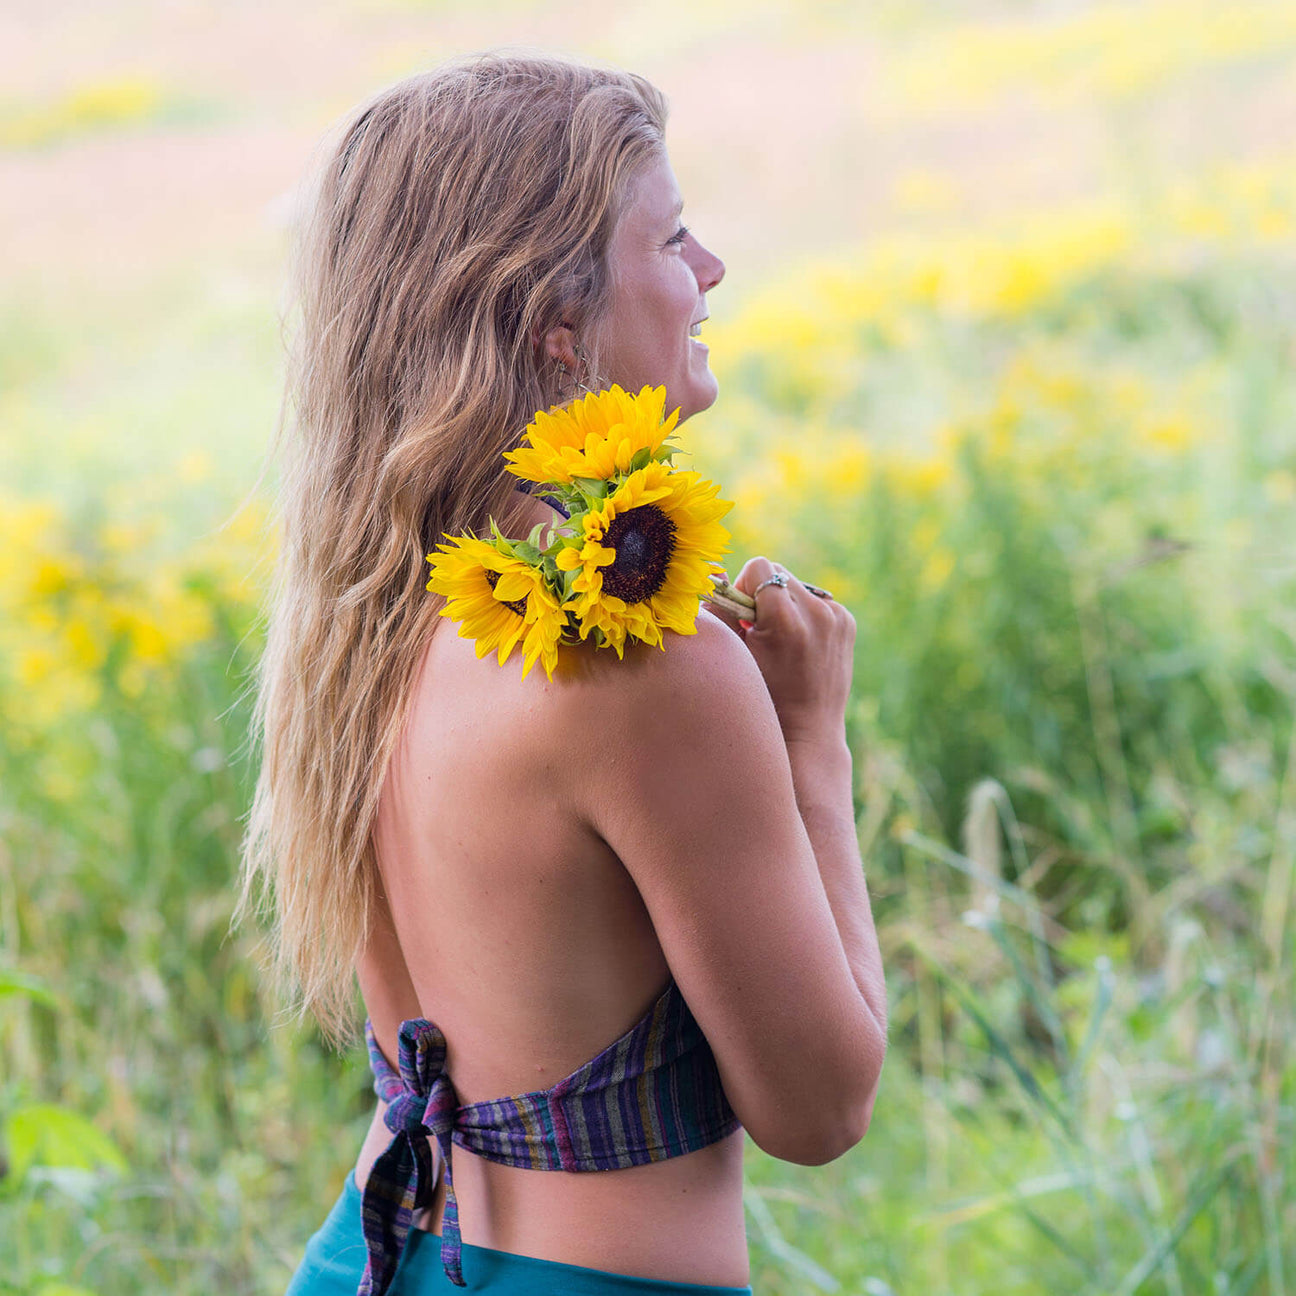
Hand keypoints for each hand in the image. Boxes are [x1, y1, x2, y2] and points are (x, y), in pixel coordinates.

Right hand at [732, 557, 856, 744]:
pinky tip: (800, 645)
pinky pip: (816, 600)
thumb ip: (722, 611)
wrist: (807, 730)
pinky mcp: (847, 621)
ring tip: (782, 641)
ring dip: (785, 603)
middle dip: (764, 595)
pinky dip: (804, 614)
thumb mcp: (733, 655)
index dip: (744, 589)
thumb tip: (716, 574)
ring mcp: (837, 616)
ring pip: (797, 585)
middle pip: (778, 573)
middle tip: (760, 631)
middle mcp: (817, 613)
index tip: (745, 619)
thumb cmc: (760, 696)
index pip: (760, 568)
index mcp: (785, 619)